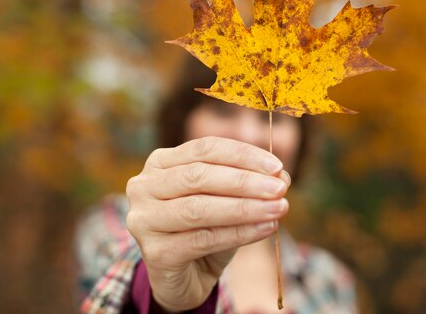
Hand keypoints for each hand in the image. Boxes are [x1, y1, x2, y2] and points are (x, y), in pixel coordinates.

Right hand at [126, 136, 289, 311]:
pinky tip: (264, 229)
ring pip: (199, 208)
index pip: (204, 149)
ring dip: (245, 208)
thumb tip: (281, 176)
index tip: (277, 167)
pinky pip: (202, 239)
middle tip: (280, 189)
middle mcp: (144, 186)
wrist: (185, 276)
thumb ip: (249, 184)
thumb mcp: (227, 200)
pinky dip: (238, 233)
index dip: (242, 155)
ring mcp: (144, 219)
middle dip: (245, 181)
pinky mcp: (155, 252)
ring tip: (278, 209)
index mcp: (160, 162)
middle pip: (199, 176)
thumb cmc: (205, 228)